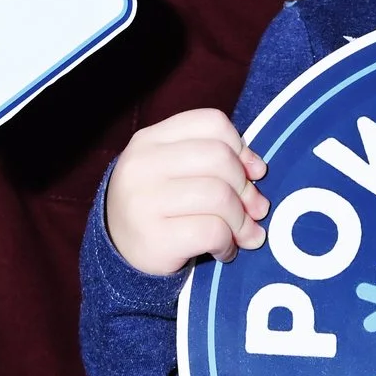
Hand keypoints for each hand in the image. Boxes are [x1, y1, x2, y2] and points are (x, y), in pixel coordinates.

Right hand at [104, 109, 270, 274]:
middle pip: (220, 158)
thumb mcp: (176, 170)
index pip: (211, 122)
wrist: (117, 252)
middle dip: (246, 187)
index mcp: (150, 139)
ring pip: (219, 195)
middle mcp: (142, 164)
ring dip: (241, 220)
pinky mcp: (154, 238)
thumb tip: (258, 170)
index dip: (241, 146)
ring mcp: (144, 201)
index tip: (251, 173)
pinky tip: (223, 251)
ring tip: (243, 235)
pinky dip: (228, 243)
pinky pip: (212, 231)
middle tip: (254, 210)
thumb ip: (214, 160)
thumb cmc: (158, 205)